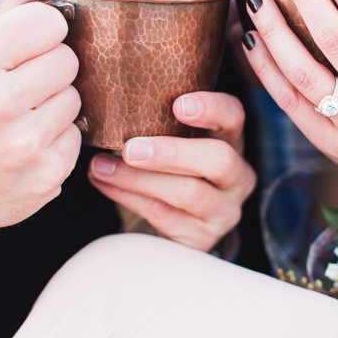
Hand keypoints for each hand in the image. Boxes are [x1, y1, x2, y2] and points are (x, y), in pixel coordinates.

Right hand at [0, 0, 81, 268]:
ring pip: (75, 99)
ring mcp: (26, 143)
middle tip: (19, 89)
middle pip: (67, 61)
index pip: (49, 23)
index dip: (42, 34)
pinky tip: (24, 149)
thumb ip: (1, 21)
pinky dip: (56, 142)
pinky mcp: (48, 175)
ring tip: (18, 121)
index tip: (29, 47)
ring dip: (54, 107)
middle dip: (48, 71)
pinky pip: (76, 138)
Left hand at [88, 91, 256, 251]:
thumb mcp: (171, 140)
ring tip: (101, 167)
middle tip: (130, 148)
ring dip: (138, 179)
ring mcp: (224, 209)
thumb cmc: (166, 167)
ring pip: (188, 193)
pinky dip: (129, 198)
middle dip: (172, 153)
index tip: (179, 105)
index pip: (234, 117)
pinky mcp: (203, 236)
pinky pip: (165, 216)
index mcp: (231, 139)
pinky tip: (105, 183)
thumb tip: (107, 100)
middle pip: (218, 160)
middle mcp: (237, 175)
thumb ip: (156, 120)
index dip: (212, 109)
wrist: (171, 221)